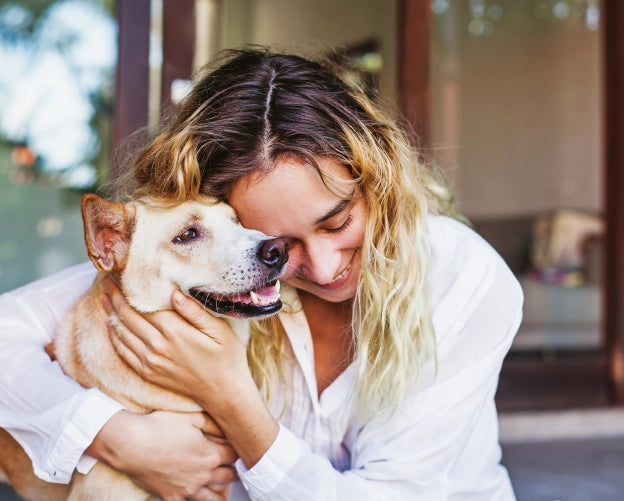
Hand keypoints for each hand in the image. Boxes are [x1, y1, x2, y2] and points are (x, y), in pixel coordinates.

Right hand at [87, 410, 236, 500]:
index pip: (235, 456)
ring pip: (214, 498)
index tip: (240, 449)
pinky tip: (198, 497)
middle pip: (229, 477)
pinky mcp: (172, 497)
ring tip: (225, 490)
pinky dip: (196, 500)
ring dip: (222, 493)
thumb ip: (214, 424)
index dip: (239, 451)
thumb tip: (230, 428)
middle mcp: (203, 475)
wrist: (131, 445)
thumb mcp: (192, 418)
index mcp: (210, 455)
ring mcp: (188, 489)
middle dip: (234, 471)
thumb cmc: (160, 427)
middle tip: (237, 468)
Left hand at [103, 278, 279, 468]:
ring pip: (121, 333)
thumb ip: (195, 312)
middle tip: (106, 281)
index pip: (142, 305)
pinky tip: (112, 326)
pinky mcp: (148, 373)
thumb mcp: (220, 331)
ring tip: (104, 297)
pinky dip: (114, 336)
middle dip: (115, 297)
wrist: (224, 393)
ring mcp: (150, 362)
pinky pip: (123, 352)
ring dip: (111, 314)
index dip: (127, 289)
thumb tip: (174, 293)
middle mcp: (157, 346)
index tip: (119, 274)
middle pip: (127, 316)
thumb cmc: (227, 358)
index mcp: (175, 331)